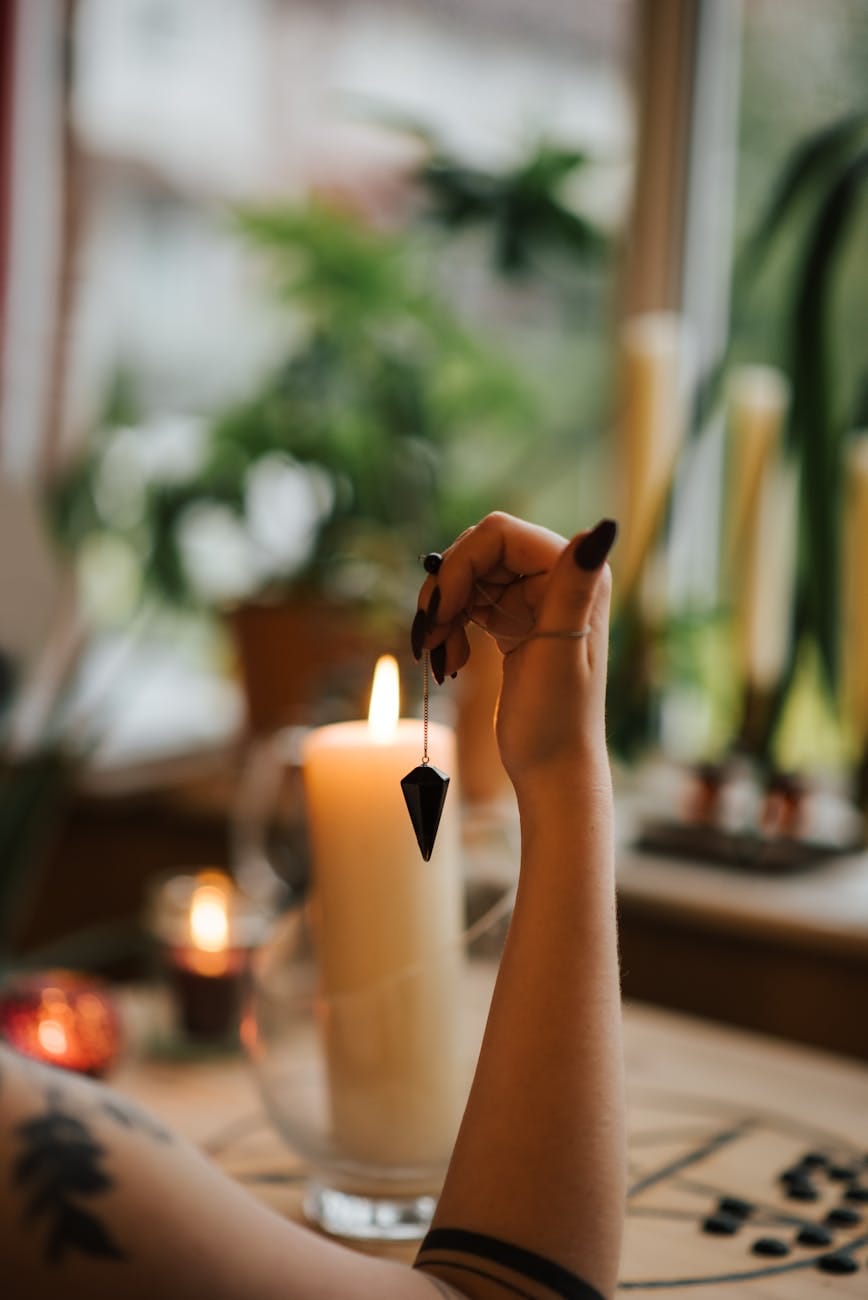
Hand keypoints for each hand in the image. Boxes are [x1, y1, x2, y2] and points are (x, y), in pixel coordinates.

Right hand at [412, 513, 615, 789]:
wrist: (551, 768)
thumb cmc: (558, 719)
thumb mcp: (560, 651)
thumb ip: (574, 588)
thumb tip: (604, 529)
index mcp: (578, 574)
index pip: (498, 533)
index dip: (460, 564)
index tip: (440, 612)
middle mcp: (559, 577)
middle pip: (478, 551)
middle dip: (446, 590)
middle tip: (429, 638)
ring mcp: (534, 599)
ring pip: (467, 577)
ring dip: (442, 612)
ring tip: (438, 657)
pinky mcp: (513, 621)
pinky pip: (467, 603)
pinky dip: (449, 628)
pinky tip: (450, 663)